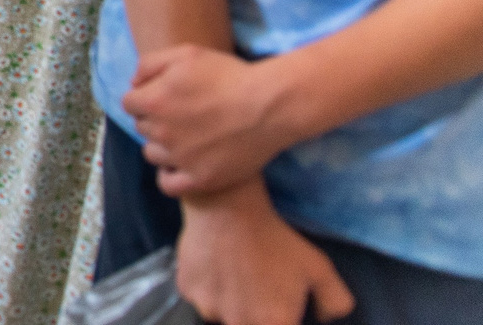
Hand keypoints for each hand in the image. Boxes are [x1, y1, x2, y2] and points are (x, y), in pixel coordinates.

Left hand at [126, 45, 292, 196]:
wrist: (270, 106)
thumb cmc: (228, 75)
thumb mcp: (185, 54)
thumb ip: (148, 65)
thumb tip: (133, 84)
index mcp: (154, 102)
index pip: (129, 104)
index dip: (146, 98)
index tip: (165, 97)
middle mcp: (162, 132)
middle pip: (142, 127)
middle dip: (156, 119)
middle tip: (183, 114)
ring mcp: (181, 158)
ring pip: (153, 154)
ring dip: (163, 145)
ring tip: (186, 137)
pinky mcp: (201, 179)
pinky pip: (168, 184)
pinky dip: (170, 175)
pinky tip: (182, 164)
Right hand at [174, 180, 353, 324]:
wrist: (227, 208)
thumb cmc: (275, 239)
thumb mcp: (320, 268)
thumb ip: (335, 302)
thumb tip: (323, 318)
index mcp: (273, 323)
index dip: (283, 319)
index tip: (281, 307)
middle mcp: (239, 323)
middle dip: (256, 317)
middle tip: (257, 290)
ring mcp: (208, 309)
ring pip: (223, 317)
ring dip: (231, 307)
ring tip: (235, 278)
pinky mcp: (186, 292)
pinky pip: (201, 300)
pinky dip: (210, 291)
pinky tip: (216, 268)